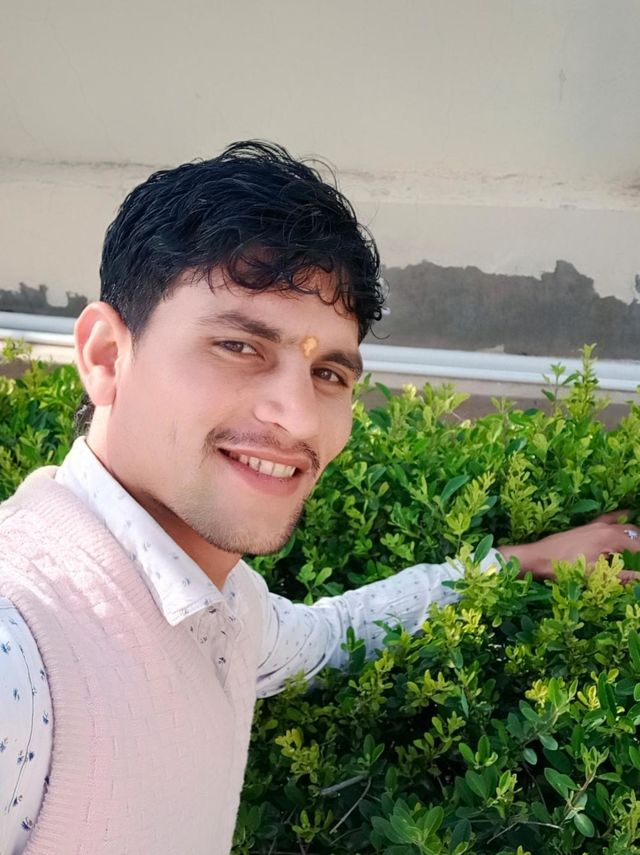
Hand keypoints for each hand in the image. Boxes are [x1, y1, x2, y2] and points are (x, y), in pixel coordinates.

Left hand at [497, 511, 639, 582]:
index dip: (639, 560)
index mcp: (610, 537)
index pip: (638, 545)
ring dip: (635, 536)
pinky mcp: (587, 527)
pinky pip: (610, 518)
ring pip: (625, 527)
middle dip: (639, 547)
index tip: (639, 571)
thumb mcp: (595, 575)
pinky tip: (627, 515)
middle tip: (637, 560)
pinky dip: (621, 519)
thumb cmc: (563, 567)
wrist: (536, 557)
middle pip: (635, 534)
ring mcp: (596, 525)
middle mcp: (605, 527)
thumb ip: (624, 576)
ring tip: (635, 548)